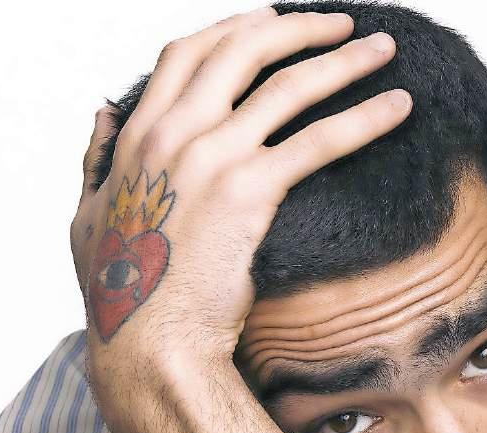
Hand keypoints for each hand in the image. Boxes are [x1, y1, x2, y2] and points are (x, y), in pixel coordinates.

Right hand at [71, 6, 410, 432]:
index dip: (235, 27)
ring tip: (383, 50)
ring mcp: (211, 158)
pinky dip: (364, 118)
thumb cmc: (122, 294)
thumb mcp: (88, 214)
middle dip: (298, 28)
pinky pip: (319, 141)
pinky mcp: (249, 193)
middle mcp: (173, 132)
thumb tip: (103, 114)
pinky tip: (398, 108)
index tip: (272, 19)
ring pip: (287, 87)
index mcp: (138, 133)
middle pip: (242, 49)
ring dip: (343, 61)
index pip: (189, 53)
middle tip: (341, 24)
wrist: (147, 345)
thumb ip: (96, 158)